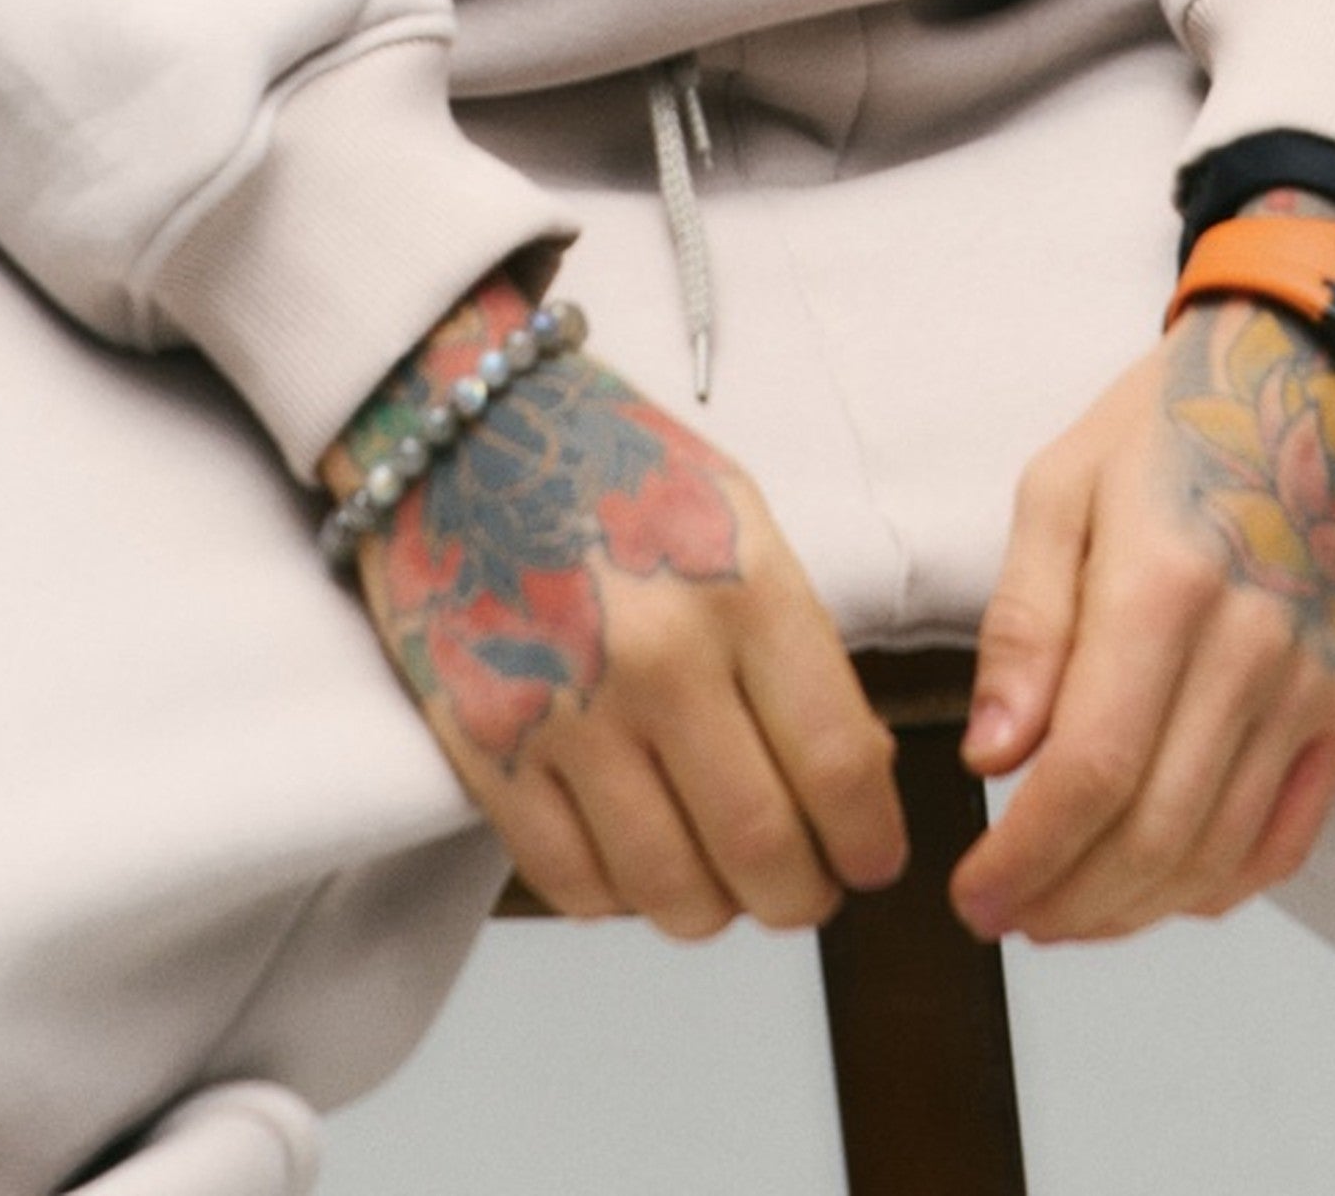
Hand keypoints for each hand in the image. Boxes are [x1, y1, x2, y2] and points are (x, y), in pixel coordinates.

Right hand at [325, 276, 905, 938]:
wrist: (461, 424)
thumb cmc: (615, 469)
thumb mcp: (739, 522)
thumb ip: (797, 647)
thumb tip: (859, 781)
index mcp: (741, 584)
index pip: (839, 766)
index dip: (870, 842)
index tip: (872, 860)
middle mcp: (659, 655)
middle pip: (762, 850)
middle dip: (800, 897)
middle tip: (805, 890)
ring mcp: (566, 708)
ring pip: (670, 890)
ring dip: (712, 911)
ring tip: (721, 886)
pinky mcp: (485, 746)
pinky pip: (571, 882)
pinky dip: (617, 899)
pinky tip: (633, 862)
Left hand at [949, 282, 1334, 941]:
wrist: (1308, 378)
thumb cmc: (1170, 425)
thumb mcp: (1058, 488)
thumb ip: (1024, 624)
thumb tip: (992, 757)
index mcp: (1162, 585)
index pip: (1090, 770)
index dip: (1025, 857)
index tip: (972, 895)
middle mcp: (1248, 646)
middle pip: (1154, 830)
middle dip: (1066, 899)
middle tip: (1006, 915)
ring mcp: (1310, 682)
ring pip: (1218, 851)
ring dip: (1133, 908)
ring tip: (1066, 913)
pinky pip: (1287, 836)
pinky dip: (1219, 886)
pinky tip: (1161, 890)